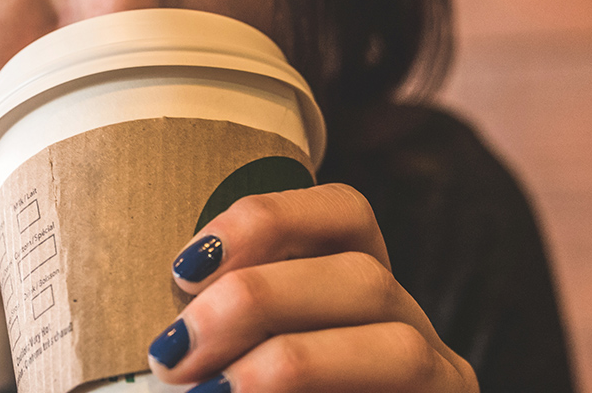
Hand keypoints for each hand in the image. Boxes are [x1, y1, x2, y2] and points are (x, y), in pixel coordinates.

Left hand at [145, 183, 478, 392]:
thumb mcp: (228, 374)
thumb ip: (204, 356)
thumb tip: (152, 346)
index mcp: (355, 301)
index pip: (345, 217)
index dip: (271, 218)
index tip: (184, 265)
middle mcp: (408, 337)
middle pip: (365, 278)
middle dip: (260, 300)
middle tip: (171, 352)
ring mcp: (439, 392)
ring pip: (402, 349)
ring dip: (294, 363)